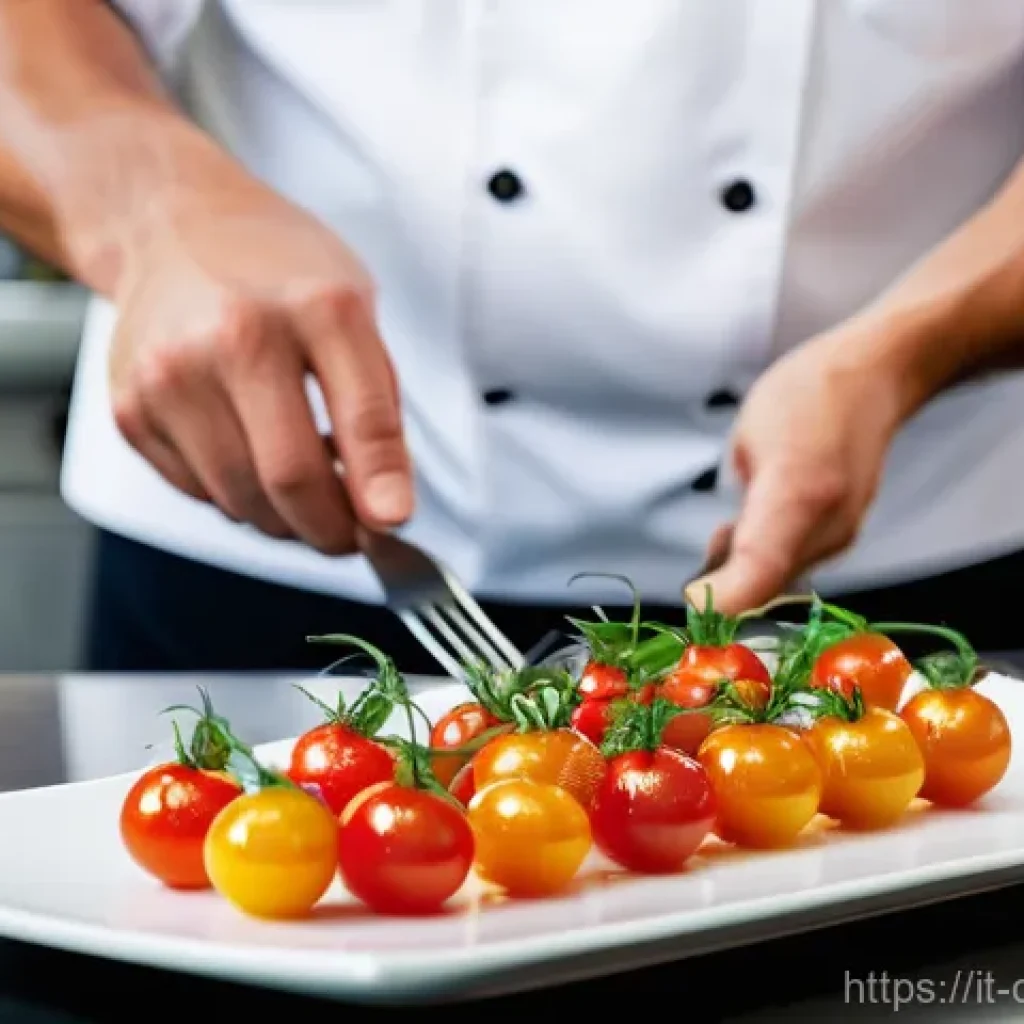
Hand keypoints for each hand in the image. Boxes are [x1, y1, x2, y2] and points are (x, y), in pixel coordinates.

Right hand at [108, 165, 410, 552]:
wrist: (171, 226)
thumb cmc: (279, 274)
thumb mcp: (356, 308)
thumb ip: (377, 406)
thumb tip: (386, 506)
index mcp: (318, 307)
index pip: (363, 419)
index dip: (382, 488)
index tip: (394, 526)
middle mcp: (237, 337)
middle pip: (291, 479)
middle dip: (333, 529)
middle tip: (352, 534)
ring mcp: (172, 374)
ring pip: (242, 501)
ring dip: (286, 521)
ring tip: (305, 492)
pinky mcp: (131, 407)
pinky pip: (199, 493)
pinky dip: (238, 499)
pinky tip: (252, 460)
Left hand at [685, 328, 909, 614]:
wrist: (876, 377)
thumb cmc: (806, 394)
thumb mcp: (746, 441)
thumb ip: (737, 506)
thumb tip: (719, 559)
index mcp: (796, 493)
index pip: (758, 573)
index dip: (721, 600)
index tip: (692, 599)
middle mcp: (828, 525)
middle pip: (766, 588)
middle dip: (724, 590)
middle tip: (696, 570)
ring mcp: (842, 534)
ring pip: (780, 581)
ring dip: (744, 574)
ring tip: (725, 533)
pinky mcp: (846, 537)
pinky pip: (796, 565)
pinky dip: (766, 560)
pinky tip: (753, 529)